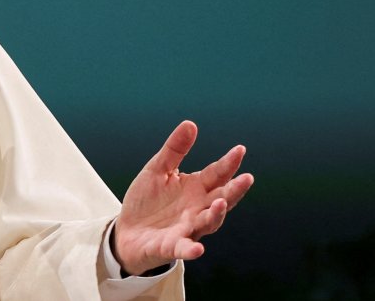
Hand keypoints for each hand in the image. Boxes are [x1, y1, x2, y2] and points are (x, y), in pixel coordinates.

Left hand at [113, 120, 253, 275]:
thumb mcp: (158, 170)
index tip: (240, 149)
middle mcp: (197, 209)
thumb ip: (175, 150)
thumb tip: (191, 124)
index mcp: (196, 189)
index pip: (217, 175)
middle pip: (221, 199)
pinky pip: (183, 249)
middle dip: (234, 190)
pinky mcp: (171, 246)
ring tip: (220, 204)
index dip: (228, 163)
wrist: (127, 231)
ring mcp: (187, 229)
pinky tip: (197, 249)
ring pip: (208, 223)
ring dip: (216, 215)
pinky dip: (190, 249)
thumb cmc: (147, 201)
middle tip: (246, 178)